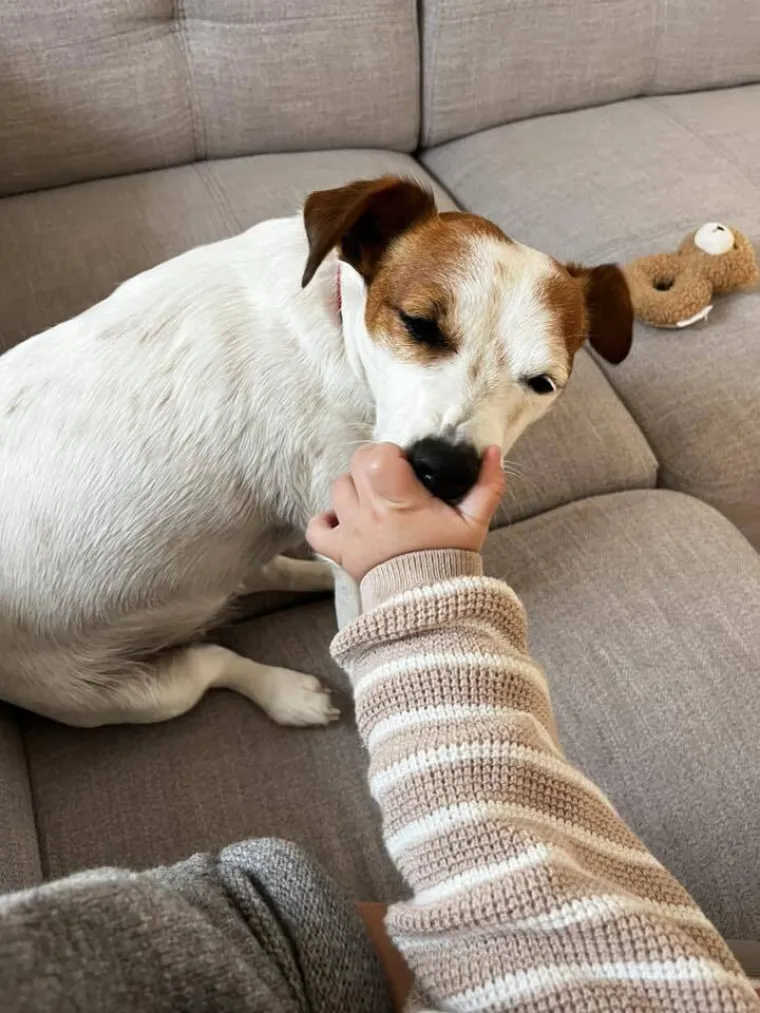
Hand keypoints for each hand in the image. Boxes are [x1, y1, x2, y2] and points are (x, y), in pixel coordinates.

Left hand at [306, 443, 503, 581]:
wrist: (430, 606)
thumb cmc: (451, 560)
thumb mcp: (475, 522)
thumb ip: (487, 484)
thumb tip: (493, 451)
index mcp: (400, 502)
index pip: (377, 457)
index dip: (390, 453)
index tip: (407, 466)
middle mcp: (369, 514)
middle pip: (355, 467)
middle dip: (374, 465)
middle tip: (395, 479)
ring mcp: (351, 533)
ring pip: (338, 490)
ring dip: (355, 488)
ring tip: (377, 500)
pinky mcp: (340, 552)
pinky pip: (316, 529)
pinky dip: (325, 520)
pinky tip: (344, 519)